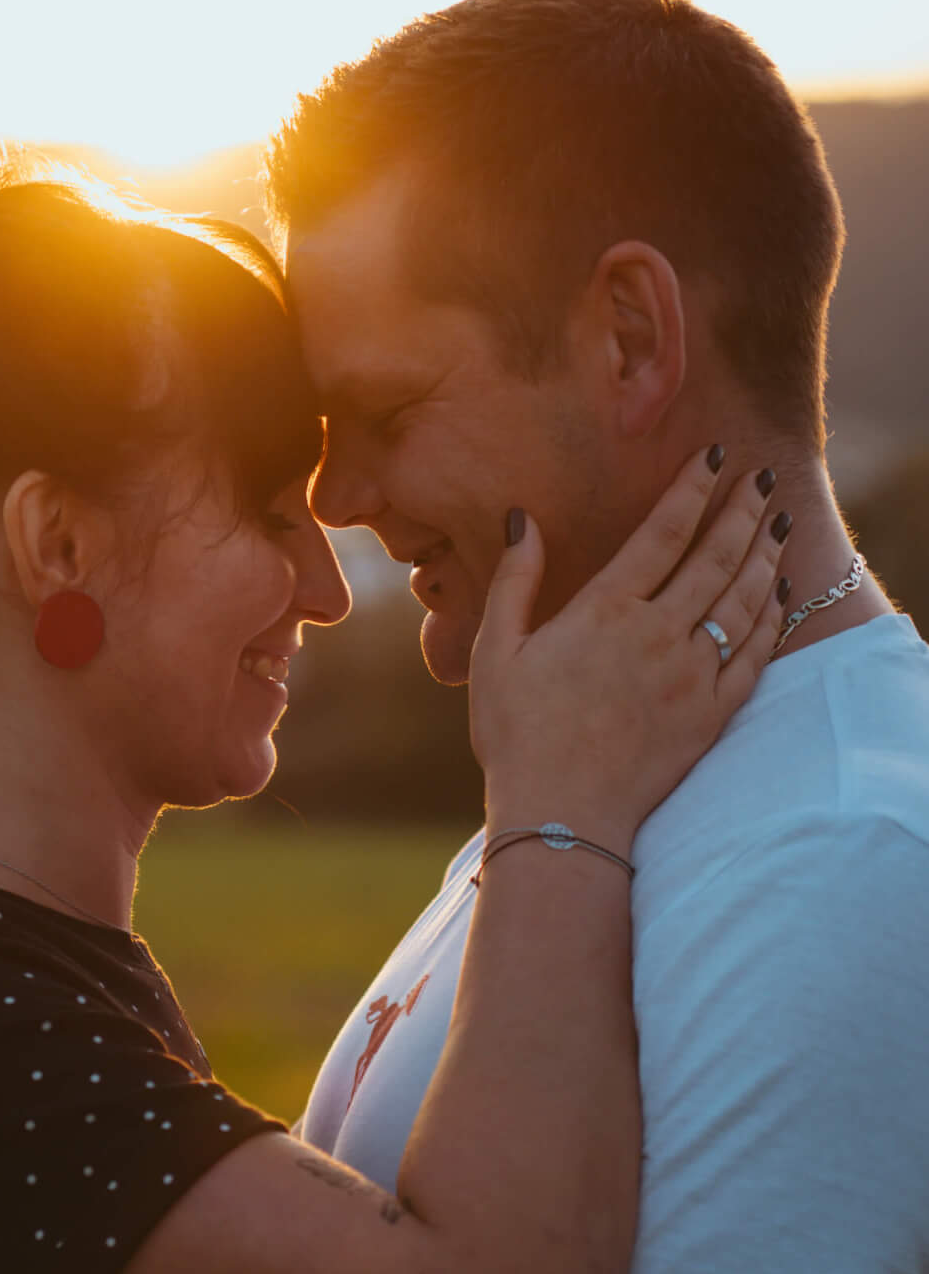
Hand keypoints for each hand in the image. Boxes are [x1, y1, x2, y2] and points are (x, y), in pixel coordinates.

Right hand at [469, 448, 786, 844]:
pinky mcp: (711, 715)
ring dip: (764, 554)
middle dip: (742, 510)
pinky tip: (779, 593)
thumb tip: (524, 520)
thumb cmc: (516, 734)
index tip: (715, 457)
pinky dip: (771, 617)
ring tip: (778, 522)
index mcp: (604, 611)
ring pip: (742, 599)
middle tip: (762, 479)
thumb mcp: (495, 651)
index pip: (662, 533)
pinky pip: (754, 655)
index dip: (692, 489)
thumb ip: (515, 581)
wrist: (562, 816)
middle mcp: (656, 634)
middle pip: (714, 556)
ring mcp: (691, 675)